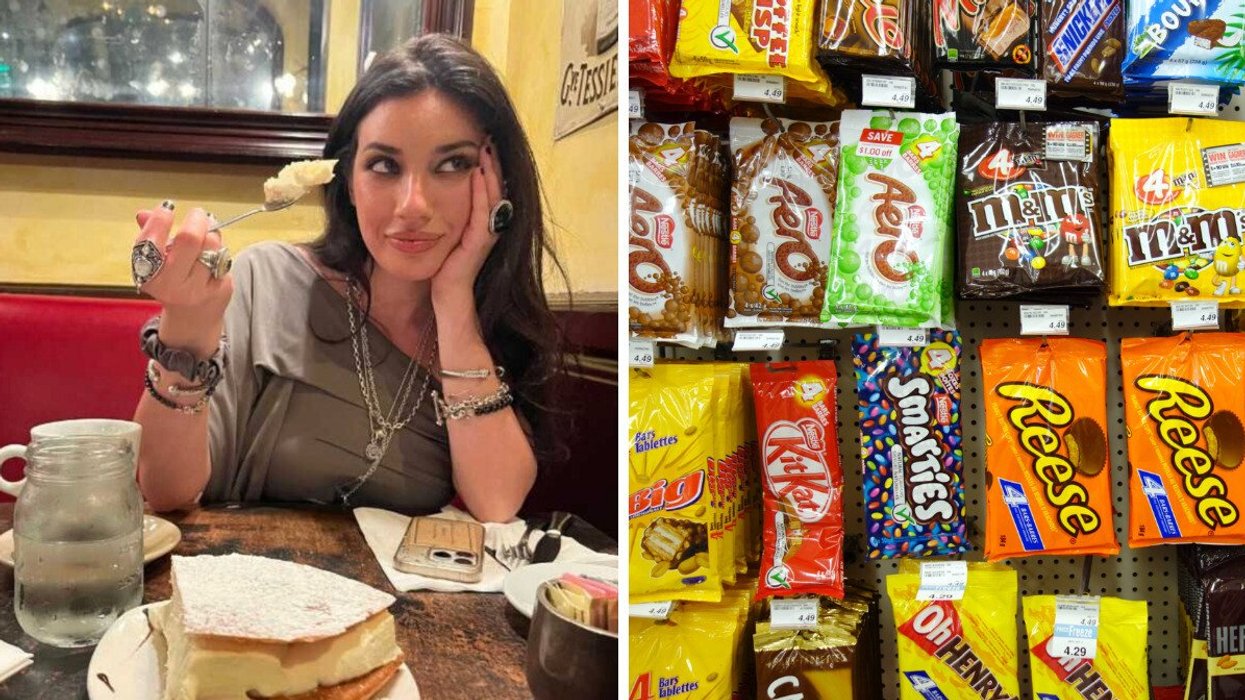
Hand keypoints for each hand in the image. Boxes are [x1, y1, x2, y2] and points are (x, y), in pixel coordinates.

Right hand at [133, 204, 231, 355]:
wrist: (193, 319)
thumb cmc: (173, 282)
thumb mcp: (156, 263)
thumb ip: (151, 237)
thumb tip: (144, 213)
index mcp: (149, 275)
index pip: (151, 241)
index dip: (159, 220)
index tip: (167, 208)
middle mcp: (172, 285)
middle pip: (189, 239)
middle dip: (195, 220)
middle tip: (198, 214)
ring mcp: (198, 289)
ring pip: (212, 246)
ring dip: (212, 232)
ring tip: (209, 231)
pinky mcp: (220, 290)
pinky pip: (224, 258)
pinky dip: (220, 250)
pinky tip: (215, 254)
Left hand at [431, 141, 504, 305]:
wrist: (447, 293)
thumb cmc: (445, 264)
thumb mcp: (450, 231)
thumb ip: (452, 211)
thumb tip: (439, 185)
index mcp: (485, 222)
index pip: (490, 187)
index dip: (490, 165)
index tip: (482, 141)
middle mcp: (491, 225)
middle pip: (497, 187)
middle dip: (493, 162)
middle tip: (488, 136)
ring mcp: (488, 234)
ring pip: (493, 196)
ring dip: (489, 171)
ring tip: (484, 148)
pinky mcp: (479, 242)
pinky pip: (482, 212)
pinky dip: (479, 191)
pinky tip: (475, 173)